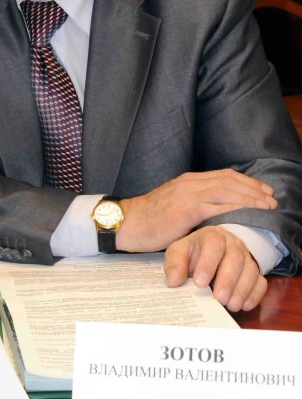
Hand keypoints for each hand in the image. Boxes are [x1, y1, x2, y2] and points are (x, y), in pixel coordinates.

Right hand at [115, 168, 275, 251]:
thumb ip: (193, 202)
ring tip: (266, 205)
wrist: (127, 222)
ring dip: (249, 197)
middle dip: (253, 188)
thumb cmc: (149, 218)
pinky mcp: (184, 211)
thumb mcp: (174, 203)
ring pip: (226, 190)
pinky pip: (215, 206)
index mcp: (188, 181)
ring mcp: (187, 196)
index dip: (246, 182)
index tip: (263, 190)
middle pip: (229, 180)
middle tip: (271, 197)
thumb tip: (213, 210)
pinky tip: (246, 211)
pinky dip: (234, 207)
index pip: (224, 176)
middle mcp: (190, 183)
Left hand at [164, 226, 267, 311]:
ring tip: (230, 305)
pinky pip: (260, 281)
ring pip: (251, 270)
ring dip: (242, 290)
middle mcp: (231, 243)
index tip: (199, 283)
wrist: (207, 251)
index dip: (208, 263)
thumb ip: (174, 265)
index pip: (213, 244)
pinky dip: (254, 295)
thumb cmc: (192, 253)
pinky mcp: (254, 271)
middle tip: (219, 299)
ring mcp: (245, 256)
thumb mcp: (178, 253)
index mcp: (210, 235)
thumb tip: (174, 281)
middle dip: (228, 280)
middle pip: (235, 258)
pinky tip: (244, 305)